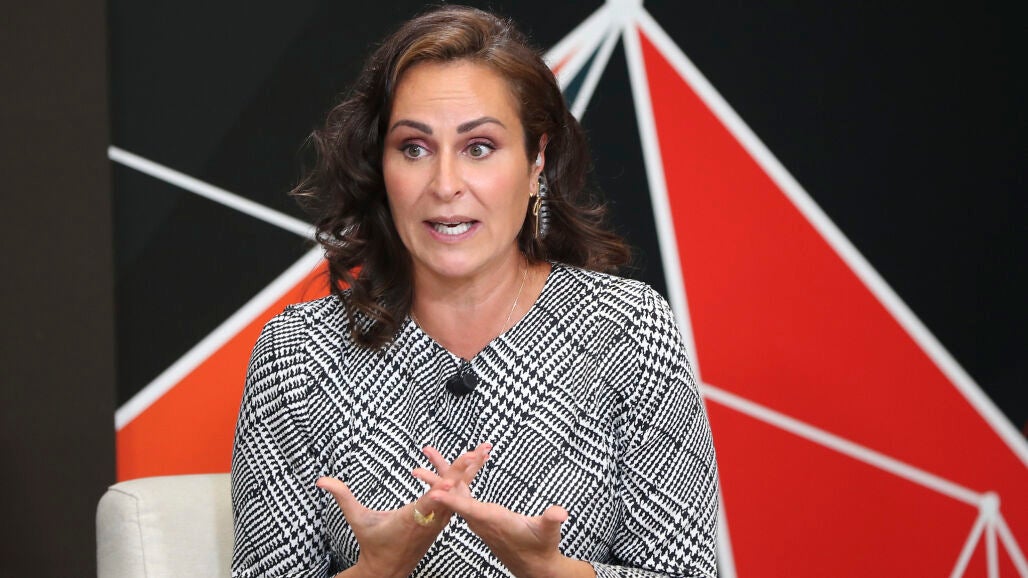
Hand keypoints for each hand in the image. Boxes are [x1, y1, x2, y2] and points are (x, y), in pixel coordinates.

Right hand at [318, 443, 490, 577]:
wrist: (388, 568)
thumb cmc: (373, 542)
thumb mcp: (357, 519)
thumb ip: (342, 496)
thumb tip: (321, 480)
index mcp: (413, 517)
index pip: (432, 497)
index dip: (444, 485)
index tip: (454, 473)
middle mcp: (431, 517)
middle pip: (453, 491)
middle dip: (467, 470)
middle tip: (481, 450)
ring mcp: (439, 519)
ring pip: (459, 492)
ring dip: (471, 472)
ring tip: (484, 452)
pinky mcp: (441, 518)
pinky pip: (456, 496)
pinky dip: (464, 480)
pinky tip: (472, 466)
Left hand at [423, 478, 594, 577]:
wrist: (534, 565)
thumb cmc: (542, 546)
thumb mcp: (549, 532)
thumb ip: (552, 521)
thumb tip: (560, 514)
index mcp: (493, 520)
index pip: (468, 509)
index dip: (452, 500)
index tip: (434, 491)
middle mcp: (480, 520)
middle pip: (453, 498)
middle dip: (436, 481)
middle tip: (416, 468)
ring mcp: (478, 519)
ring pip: (454, 496)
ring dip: (441, 478)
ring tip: (426, 460)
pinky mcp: (480, 518)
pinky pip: (461, 498)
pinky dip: (455, 483)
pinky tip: (450, 473)